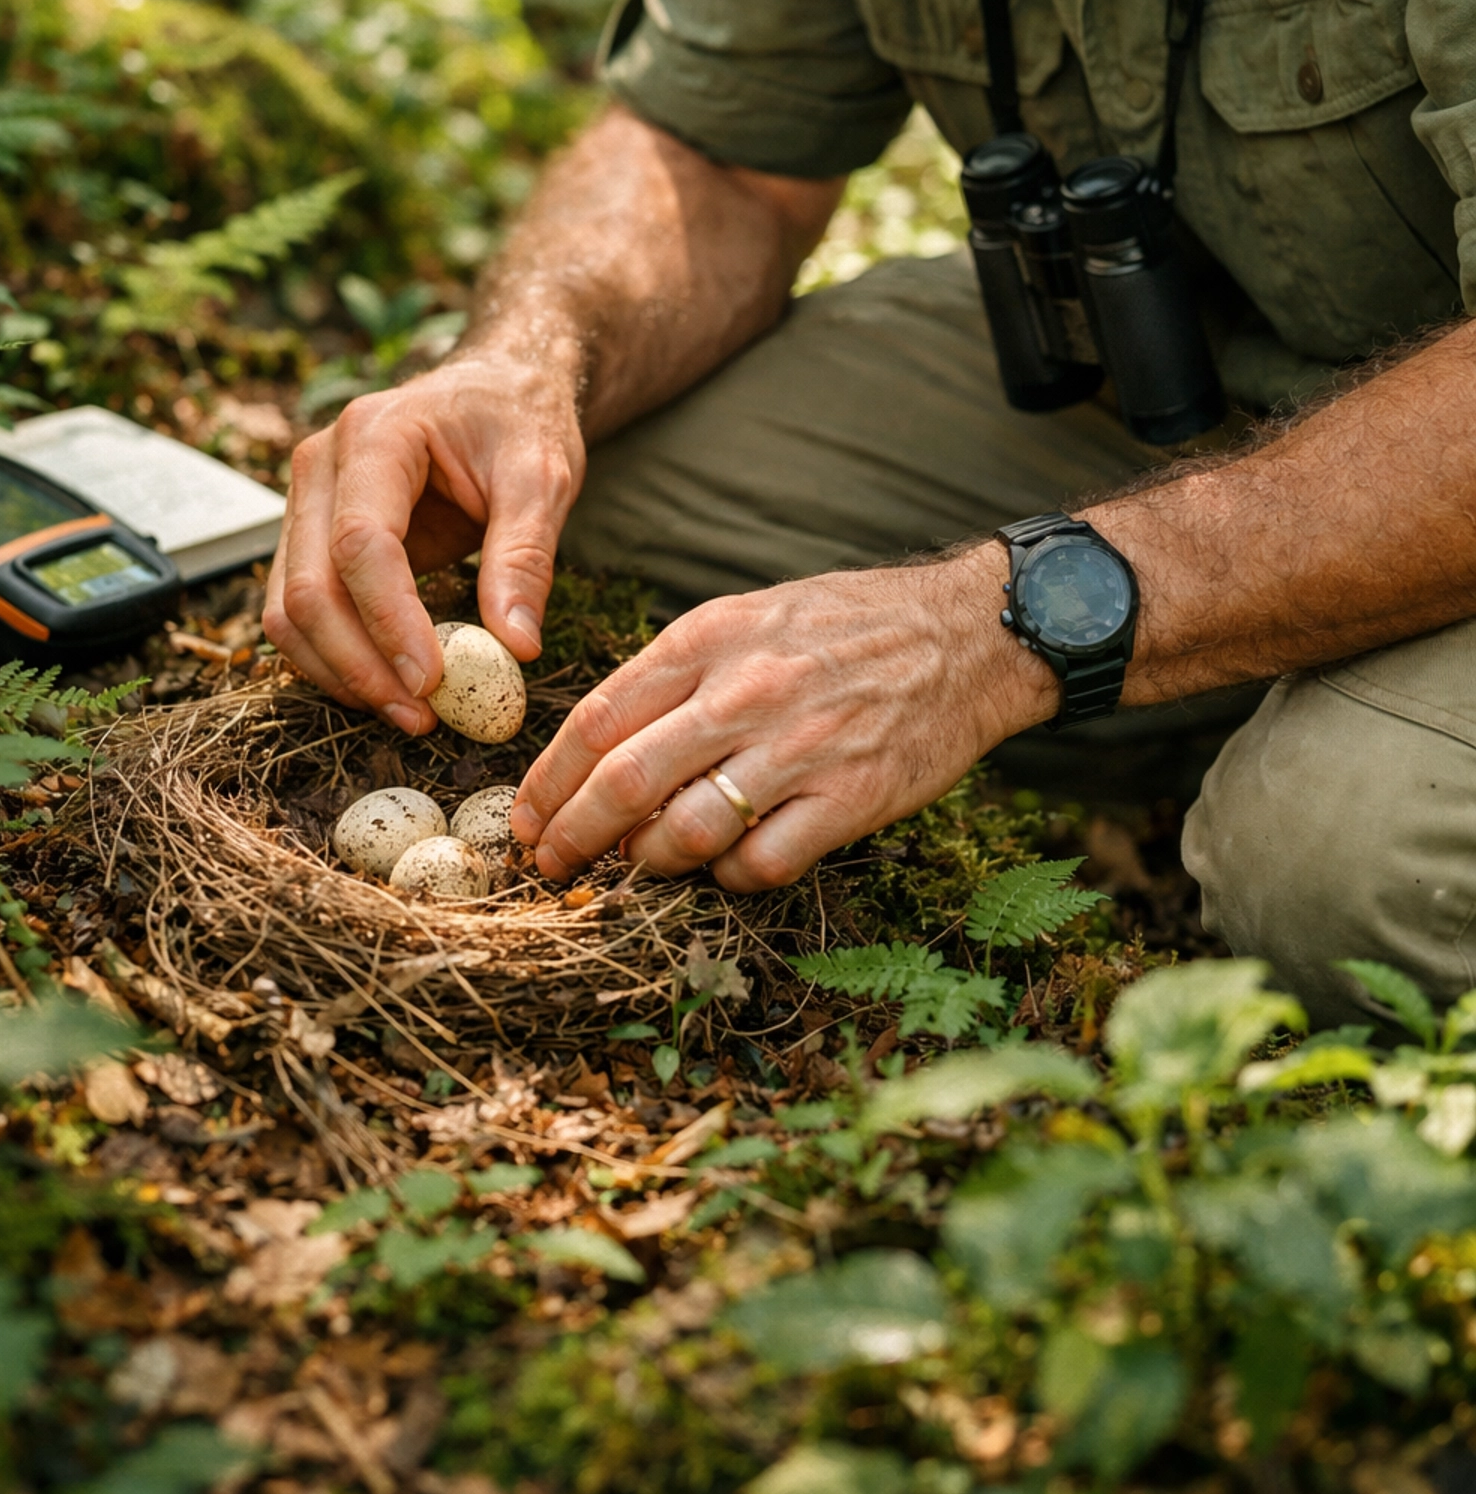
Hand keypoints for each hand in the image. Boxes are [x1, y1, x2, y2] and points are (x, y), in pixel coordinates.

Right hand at [263, 351, 584, 731]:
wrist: (495, 389)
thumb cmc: (519, 421)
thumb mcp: (543, 477)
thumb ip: (525, 556)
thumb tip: (515, 648)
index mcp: (374, 435)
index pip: (360, 544)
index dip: (388, 622)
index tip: (432, 683)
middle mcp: (320, 466)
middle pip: (308, 587)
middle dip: (358, 665)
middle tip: (422, 717)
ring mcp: (305, 502)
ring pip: (287, 610)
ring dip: (339, 674)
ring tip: (410, 714)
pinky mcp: (310, 538)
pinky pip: (301, 612)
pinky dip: (335, 659)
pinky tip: (388, 688)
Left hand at [510, 550, 1057, 888]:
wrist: (967, 632)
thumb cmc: (847, 624)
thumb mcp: (747, 616)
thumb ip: (676, 673)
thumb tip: (603, 746)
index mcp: (709, 640)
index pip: (597, 720)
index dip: (547, 781)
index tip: (527, 819)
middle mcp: (746, 693)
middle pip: (625, 783)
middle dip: (573, 837)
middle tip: (551, 865)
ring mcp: (800, 749)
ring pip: (685, 833)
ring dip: (648, 863)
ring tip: (642, 865)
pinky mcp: (851, 798)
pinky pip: (761, 863)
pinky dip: (729, 877)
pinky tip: (728, 865)